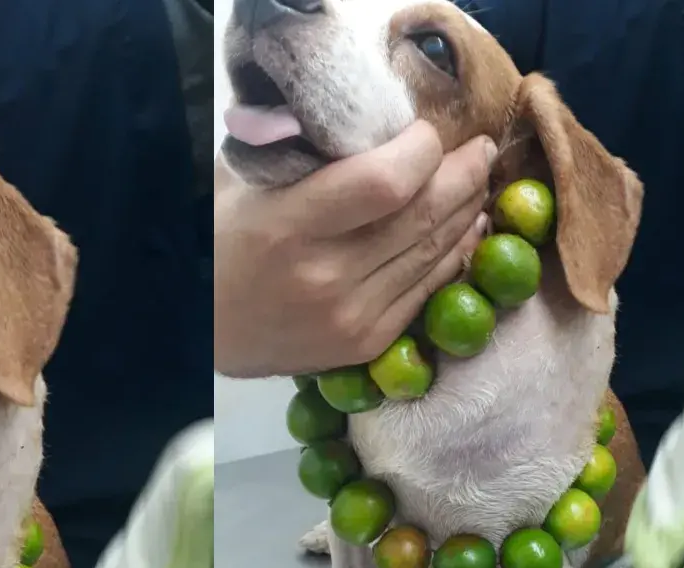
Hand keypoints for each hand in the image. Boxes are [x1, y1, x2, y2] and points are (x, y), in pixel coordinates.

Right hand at [214, 121, 496, 376]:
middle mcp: (326, 275)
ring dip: (468, 210)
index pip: (387, 181)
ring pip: (436, 252)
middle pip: (424, 214)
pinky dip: (455, 254)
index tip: (425, 131)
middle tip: (478, 146)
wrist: (205, 332)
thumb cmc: (221, 246)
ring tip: (478, 181)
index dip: (422, 149)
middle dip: (463, 172)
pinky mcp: (366, 342)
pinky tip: (465, 228)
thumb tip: (350, 110)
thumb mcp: (240, 186)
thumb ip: (292, 149)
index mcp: (289, 227)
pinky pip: (428, 290)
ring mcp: (350, 315)